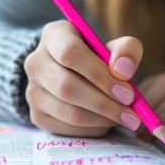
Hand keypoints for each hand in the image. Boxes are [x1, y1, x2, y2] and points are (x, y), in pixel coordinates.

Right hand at [24, 20, 142, 136]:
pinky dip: (94, 128)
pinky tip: (109, 122)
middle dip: (105, 103)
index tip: (128, 92)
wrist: (74, 74)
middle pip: (68, 87)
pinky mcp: (37, 116)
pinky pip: (69, 128)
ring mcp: (32, 91)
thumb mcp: (115, 47)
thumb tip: (123, 70)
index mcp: (53, 36)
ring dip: (103, 119)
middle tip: (132, 113)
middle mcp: (35, 62)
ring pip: (69, 112)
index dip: (100, 74)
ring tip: (126, 118)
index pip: (70, 53)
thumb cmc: (98, 58)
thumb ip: (127, 50)